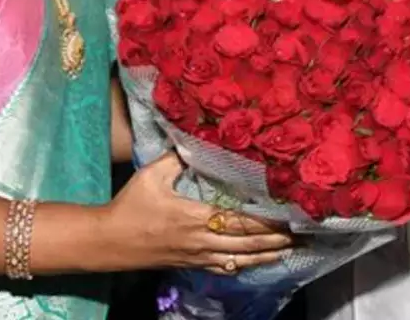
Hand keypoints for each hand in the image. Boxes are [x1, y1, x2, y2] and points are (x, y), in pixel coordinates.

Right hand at [100, 152, 291, 273]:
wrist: (109, 242)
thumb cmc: (130, 206)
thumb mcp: (150, 175)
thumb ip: (175, 158)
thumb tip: (194, 141)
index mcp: (194, 217)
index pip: (238, 221)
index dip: (265, 221)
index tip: (287, 215)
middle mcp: (201, 240)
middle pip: (246, 243)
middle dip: (274, 239)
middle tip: (300, 235)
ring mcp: (197, 256)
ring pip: (239, 259)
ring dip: (265, 255)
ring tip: (288, 251)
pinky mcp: (190, 265)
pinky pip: (222, 268)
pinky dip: (242, 267)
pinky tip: (254, 263)